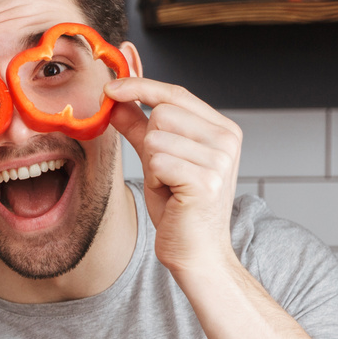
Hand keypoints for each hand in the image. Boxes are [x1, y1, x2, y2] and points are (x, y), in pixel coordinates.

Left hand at [108, 78, 242, 279]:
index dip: (140, 87)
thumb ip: (138, 127)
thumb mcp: (156, 159)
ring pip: (156, 138)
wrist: (196, 252)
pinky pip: (157, 162)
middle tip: (164, 173)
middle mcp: (227, 138)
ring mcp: (220, 158)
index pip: (176, 94)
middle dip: (150, 143)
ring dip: (152, 165)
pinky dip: (154, 180)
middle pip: (162, 113)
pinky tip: (171, 195)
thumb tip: (116, 98)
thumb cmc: (179, 208)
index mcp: (221, 128)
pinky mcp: (206, 179)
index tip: (110, 86)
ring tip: (169, 186)